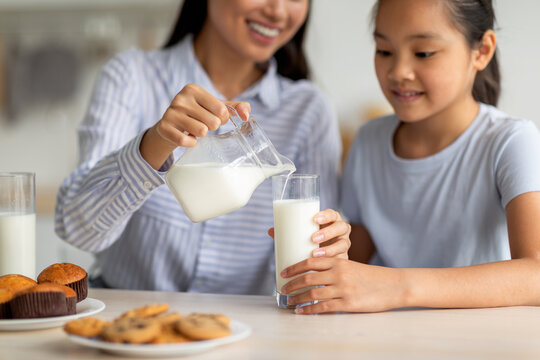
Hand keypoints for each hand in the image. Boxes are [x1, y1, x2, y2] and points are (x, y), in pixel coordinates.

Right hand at [140, 83, 250, 168]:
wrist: (170, 126)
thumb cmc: (198, 114)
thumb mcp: (216, 107)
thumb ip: (236, 107)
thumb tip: (246, 115)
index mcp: (193, 89)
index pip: (221, 110)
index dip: (222, 118)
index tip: (213, 116)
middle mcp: (180, 98)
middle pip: (213, 122)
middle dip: (211, 127)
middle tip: (202, 124)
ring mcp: (170, 112)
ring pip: (201, 132)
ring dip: (201, 135)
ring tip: (194, 129)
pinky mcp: (163, 127)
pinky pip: (186, 141)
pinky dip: (191, 143)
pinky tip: (186, 137)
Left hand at [267, 209, 350, 258]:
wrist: (326, 259)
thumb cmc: (313, 241)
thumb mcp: (303, 235)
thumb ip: (289, 232)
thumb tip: (271, 231)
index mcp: (331, 221)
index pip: (332, 214)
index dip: (326, 215)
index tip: (314, 219)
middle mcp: (340, 231)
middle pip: (341, 227)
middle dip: (328, 232)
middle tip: (313, 238)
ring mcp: (344, 244)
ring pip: (343, 244)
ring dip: (330, 248)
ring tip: (315, 253)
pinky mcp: (344, 258)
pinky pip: (343, 258)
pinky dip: (334, 261)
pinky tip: (325, 265)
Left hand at [280, 258, 406, 313]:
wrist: (394, 285)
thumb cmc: (373, 277)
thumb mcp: (352, 266)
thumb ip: (335, 269)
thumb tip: (314, 275)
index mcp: (339, 261)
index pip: (309, 262)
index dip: (293, 268)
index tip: (283, 273)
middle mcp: (338, 274)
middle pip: (307, 278)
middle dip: (291, 284)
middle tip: (283, 289)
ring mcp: (343, 289)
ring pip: (312, 293)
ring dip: (297, 298)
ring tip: (289, 301)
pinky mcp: (347, 304)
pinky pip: (323, 307)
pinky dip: (309, 310)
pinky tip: (301, 311)